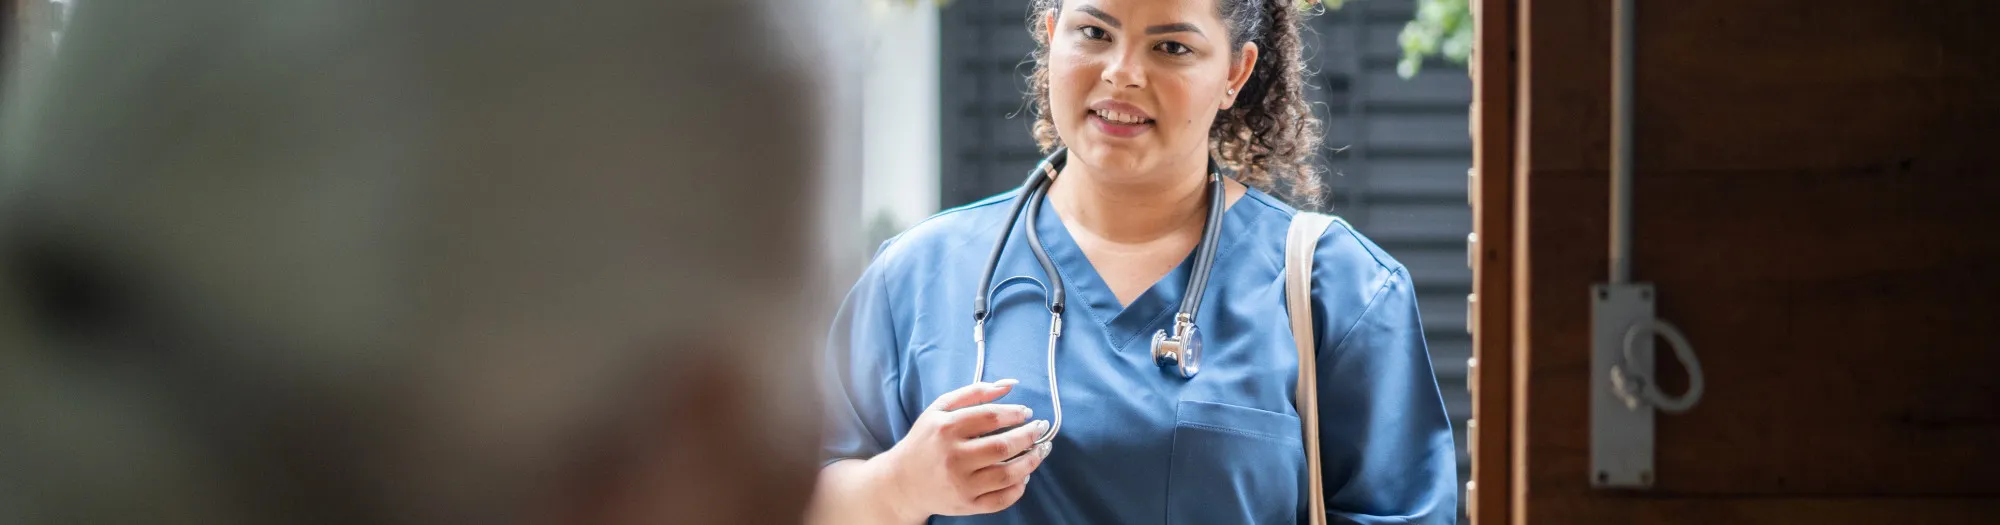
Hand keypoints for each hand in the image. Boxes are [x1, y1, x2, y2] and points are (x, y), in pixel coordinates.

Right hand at [874, 379, 1048, 518]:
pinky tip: (1024, 476)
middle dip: (1029, 436)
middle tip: (1040, 429)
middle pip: (1003, 446)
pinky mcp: (966, 506)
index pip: (991, 417)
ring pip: (1007, 474)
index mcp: (945, 429)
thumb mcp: (940, 409)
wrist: (903, 482)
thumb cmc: (926, 440)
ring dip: (1031, 461)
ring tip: (1039, 451)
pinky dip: (1018, 488)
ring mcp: (960, 485)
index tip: (1026, 412)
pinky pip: (1001, 499)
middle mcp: (953, 458)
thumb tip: (1010, 384)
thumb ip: (975, 392)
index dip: (1015, 413)